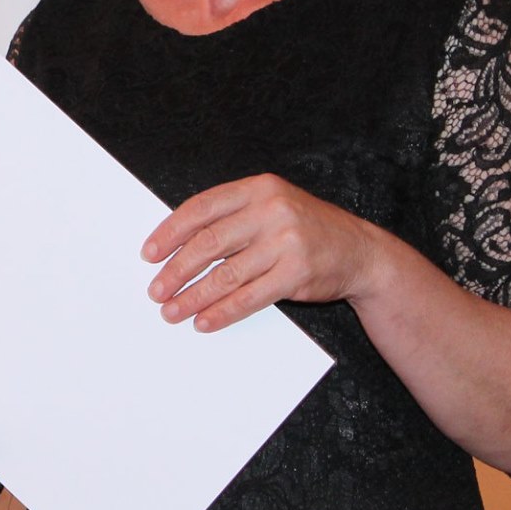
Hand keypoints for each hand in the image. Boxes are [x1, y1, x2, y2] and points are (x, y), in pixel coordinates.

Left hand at [143, 173, 379, 331]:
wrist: (361, 252)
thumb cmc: (305, 229)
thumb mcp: (271, 206)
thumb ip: (232, 217)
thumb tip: (177, 244)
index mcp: (258, 189)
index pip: (201, 208)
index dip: (170, 232)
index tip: (149, 253)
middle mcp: (271, 211)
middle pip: (209, 243)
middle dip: (176, 269)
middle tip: (156, 289)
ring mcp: (286, 243)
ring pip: (226, 274)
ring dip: (193, 296)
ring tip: (172, 310)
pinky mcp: (296, 274)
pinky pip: (249, 297)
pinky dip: (222, 312)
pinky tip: (204, 321)